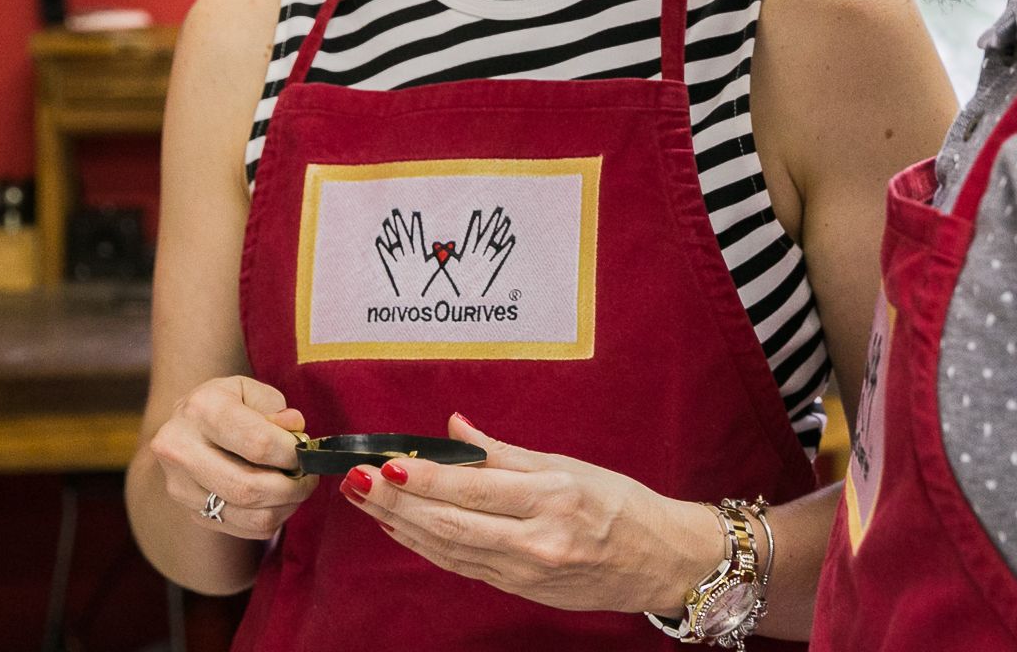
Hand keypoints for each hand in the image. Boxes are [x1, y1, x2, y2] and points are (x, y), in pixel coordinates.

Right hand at [149, 375, 317, 539]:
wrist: (187, 424)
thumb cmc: (228, 403)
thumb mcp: (252, 391)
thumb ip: (277, 410)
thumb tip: (296, 434)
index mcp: (202, 409)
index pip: (259, 443)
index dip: (292, 453)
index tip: (306, 452)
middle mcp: (181, 449)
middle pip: (249, 487)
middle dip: (292, 487)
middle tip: (308, 476)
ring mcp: (180, 487)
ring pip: (250, 515)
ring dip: (286, 506)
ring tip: (295, 487)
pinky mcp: (191, 512)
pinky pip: (245, 528)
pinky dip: (272, 518)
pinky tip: (276, 498)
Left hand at [337, 413, 722, 614]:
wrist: (661, 561)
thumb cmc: (622, 504)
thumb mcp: (570, 465)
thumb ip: (504, 452)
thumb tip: (454, 428)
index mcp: (553, 498)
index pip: (472, 489)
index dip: (424, 479)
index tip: (386, 463)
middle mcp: (537, 539)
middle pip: (450, 523)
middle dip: (396, 504)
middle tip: (355, 481)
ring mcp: (526, 572)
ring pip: (449, 549)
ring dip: (402, 526)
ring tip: (365, 502)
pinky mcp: (520, 590)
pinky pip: (463, 566)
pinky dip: (428, 547)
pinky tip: (403, 529)